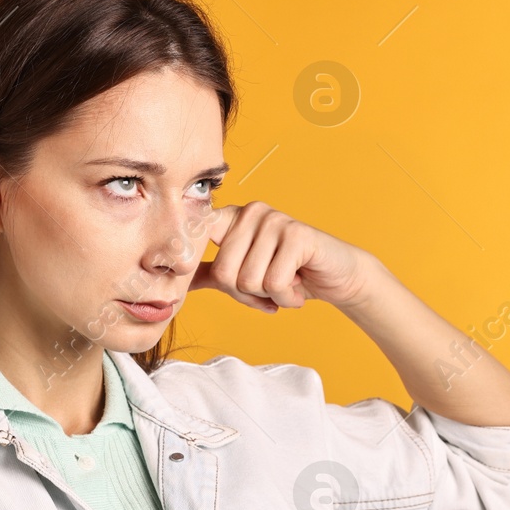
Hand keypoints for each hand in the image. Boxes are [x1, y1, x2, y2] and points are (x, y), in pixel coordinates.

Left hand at [188, 201, 374, 312]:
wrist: (338, 278)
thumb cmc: (288, 274)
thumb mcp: (244, 274)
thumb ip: (212, 273)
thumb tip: (172, 281)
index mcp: (232, 218)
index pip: (197, 236)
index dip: (189, 260)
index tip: (176, 269)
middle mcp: (251, 212)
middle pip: (224, 273)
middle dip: (246, 295)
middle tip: (267, 290)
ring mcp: (274, 220)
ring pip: (249, 280)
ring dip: (269, 296)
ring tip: (285, 284)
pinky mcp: (297, 234)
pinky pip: (274, 283)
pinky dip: (287, 297)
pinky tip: (298, 286)